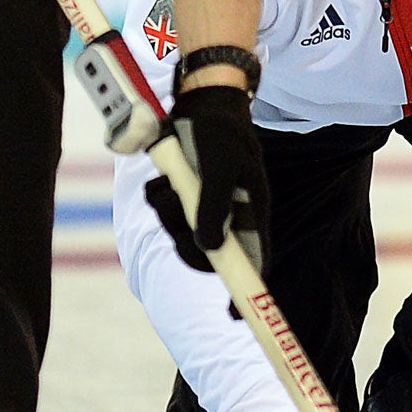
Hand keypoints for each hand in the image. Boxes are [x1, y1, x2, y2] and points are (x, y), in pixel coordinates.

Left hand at [171, 84, 270, 268]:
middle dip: (186, 240)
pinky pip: (163, 212)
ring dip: (167, 214)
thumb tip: (210, 247)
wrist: (199, 100)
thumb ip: (213, 205)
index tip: (231, 311)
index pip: (254, 257)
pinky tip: (162, 178)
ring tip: (168, 184)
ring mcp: (205, 205)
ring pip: (181, 231)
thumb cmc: (220, 131)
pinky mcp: (182, 194)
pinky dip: (157, 197)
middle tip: (176, 223)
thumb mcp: (220, 166)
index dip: (245, 283)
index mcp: (252, 211)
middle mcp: (230, 213)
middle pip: (209, 252)